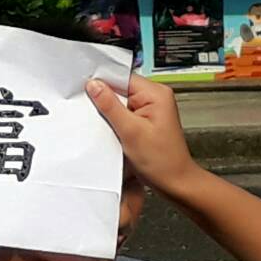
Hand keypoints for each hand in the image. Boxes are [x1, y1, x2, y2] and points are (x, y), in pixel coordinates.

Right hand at [85, 75, 200, 196]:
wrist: (175, 182)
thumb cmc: (162, 161)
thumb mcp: (131, 132)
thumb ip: (110, 106)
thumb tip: (94, 85)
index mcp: (156, 93)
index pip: (122, 77)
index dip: (102, 83)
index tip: (86, 91)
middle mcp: (155, 97)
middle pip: (120, 89)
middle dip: (105, 101)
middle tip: (97, 116)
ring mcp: (151, 109)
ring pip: (120, 103)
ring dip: (110, 113)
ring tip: (110, 128)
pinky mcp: (145, 121)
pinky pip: (125, 114)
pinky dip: (116, 122)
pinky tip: (114, 132)